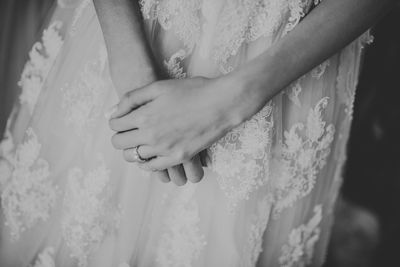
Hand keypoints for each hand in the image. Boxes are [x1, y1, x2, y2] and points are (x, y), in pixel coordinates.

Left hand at [109, 75, 257, 170]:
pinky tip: (149, 155)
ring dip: (132, 149)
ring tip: (139, 141)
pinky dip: (146, 163)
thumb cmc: (192, 90)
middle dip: (120, 136)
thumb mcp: (159, 87)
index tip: (122, 119)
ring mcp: (165, 149)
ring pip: (134, 157)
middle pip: (120, 144)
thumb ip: (132, 98)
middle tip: (128, 131)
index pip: (115, 125)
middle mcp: (151, 136)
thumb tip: (112, 112)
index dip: (115, 121)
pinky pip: (154, 168)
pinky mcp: (179, 158)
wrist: (222, 103)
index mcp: (144, 116)